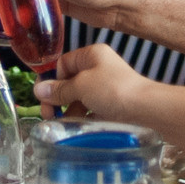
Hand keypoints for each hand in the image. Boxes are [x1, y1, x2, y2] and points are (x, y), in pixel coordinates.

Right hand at [33, 43, 151, 121]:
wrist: (146, 110)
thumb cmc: (114, 90)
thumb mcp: (81, 86)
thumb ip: (59, 89)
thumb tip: (38, 90)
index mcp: (92, 55)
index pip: (63, 63)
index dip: (51, 79)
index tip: (42, 97)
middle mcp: (98, 69)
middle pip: (68, 82)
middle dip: (57, 98)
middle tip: (48, 114)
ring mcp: (105, 88)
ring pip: (77, 98)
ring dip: (67, 110)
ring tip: (61, 123)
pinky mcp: (110, 106)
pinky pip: (89, 110)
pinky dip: (80, 118)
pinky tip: (74, 127)